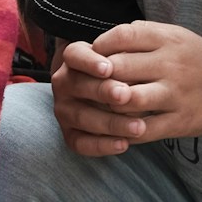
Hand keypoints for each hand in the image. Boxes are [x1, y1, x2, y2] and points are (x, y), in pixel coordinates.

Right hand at [50, 38, 147, 156]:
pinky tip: (124, 144)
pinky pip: (81, 143)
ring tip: (138, 126)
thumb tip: (137, 77)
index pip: (75, 55)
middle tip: (126, 95)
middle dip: (103, 91)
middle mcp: (64, 83)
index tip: (109, 68)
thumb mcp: (123, 60)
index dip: (89, 62)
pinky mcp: (69, 134)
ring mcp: (63, 109)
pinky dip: (102, 145)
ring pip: (83, 116)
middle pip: (79, 85)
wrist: (110, 93)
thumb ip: (126, 64)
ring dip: (111, 123)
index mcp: (74, 59)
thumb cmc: (122, 71)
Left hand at [88, 21, 201, 142]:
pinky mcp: (181, 121)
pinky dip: (124, 131)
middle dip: (96, 79)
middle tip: (85, 86)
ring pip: (126, 101)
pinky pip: (143, 130)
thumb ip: (142, 35)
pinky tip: (117, 129)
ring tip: (102, 106)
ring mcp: (176, 94)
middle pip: (118, 68)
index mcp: (168, 39)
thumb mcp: (177, 36)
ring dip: (107, 105)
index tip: (91, 59)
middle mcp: (171, 63)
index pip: (121, 36)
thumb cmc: (201, 60)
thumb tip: (101, 42)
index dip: (98, 48)